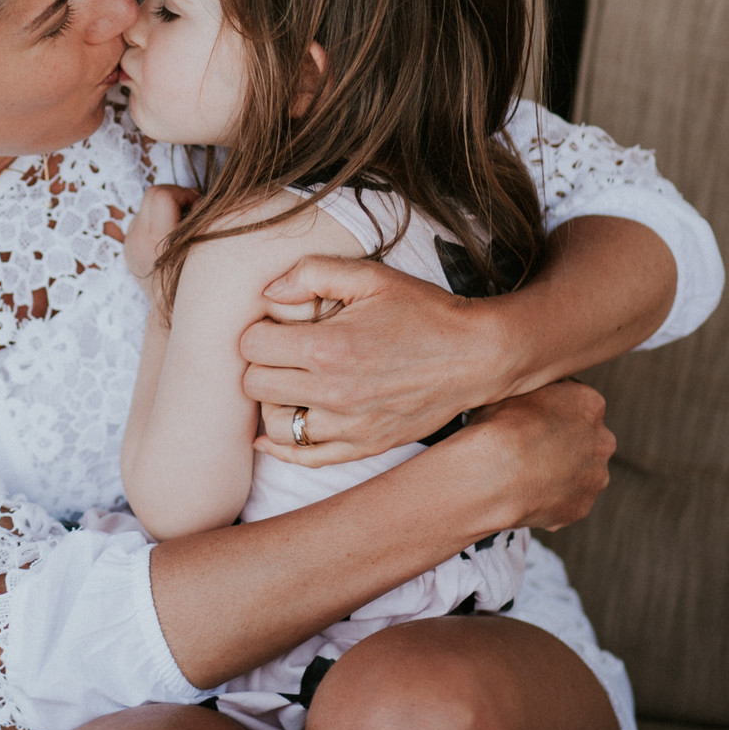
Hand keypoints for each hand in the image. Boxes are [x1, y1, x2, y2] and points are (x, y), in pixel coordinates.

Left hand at [124, 185, 198, 300]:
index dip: (181, 192)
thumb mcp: (202, 247)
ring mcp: (129, 244)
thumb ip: (200, 219)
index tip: (195, 203)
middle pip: (151, 194)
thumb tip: (198, 199)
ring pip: (145, 208)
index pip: (161, 194)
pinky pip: (140, 223)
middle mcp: (138, 239)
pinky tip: (166, 239)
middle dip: (173, 196)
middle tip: (189, 209)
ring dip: (163, 210)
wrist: (170, 309)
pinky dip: (154, 224)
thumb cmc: (194, 278)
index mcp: (156, 238)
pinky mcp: (127, 249)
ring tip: (178, 226)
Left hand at [242, 255, 513, 465]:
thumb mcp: (371, 276)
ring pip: (273, 424)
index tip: (277, 324)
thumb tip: (269, 292)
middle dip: (261, 362)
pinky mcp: (362, 446)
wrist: (477, 356)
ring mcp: (348, 426)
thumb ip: (312, 273)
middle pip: (255, 385)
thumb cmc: (424, 312)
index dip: (259, 330)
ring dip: (273, 401)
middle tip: (282, 350)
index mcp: (329, 347)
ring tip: (290, 381)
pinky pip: (303, 456)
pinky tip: (275, 429)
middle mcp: (333, 392)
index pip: (251, 346)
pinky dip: (282, 444)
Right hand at [459, 380, 614, 530]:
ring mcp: (595, 477)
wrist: (494, 473)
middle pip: (586, 440)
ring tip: (523, 475)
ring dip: (559, 474)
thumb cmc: (499, 428)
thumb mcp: (514, 390)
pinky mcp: (581, 508)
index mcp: (589, 403)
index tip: (533, 419)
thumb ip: (533, 391)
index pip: (577, 403)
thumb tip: (523, 395)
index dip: (552, 411)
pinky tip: (524, 494)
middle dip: (563, 445)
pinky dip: (549, 500)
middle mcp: (602, 440)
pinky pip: (566, 502)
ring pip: (580, 474)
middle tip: (530, 448)